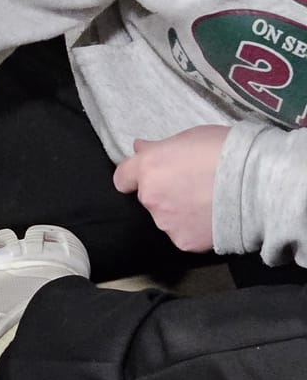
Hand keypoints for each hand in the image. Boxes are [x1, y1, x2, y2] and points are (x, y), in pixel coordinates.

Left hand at [112, 125, 227, 252]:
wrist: (256, 183)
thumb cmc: (225, 151)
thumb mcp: (189, 138)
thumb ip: (159, 148)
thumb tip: (139, 148)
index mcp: (148, 169)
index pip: (122, 178)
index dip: (134, 177)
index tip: (148, 175)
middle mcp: (150, 198)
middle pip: (148, 198)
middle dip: (164, 193)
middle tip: (192, 185)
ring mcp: (165, 223)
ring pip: (165, 218)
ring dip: (179, 211)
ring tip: (208, 201)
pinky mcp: (183, 241)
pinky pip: (183, 234)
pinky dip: (194, 228)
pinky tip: (212, 217)